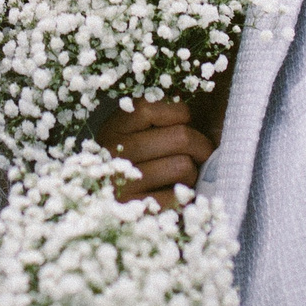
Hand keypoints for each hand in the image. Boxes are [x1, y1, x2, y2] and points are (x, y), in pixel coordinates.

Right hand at [99, 100, 214, 207]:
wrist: (105, 212)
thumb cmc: (132, 164)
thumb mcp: (131, 133)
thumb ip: (156, 115)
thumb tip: (188, 93)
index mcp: (113, 129)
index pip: (151, 107)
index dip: (179, 113)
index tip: (182, 124)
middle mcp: (113, 154)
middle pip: (181, 137)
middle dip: (200, 145)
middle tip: (200, 153)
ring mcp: (123, 184)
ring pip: (184, 166)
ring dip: (192, 172)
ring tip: (182, 175)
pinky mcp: (137, 211)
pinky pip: (180, 196)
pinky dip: (184, 195)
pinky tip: (174, 193)